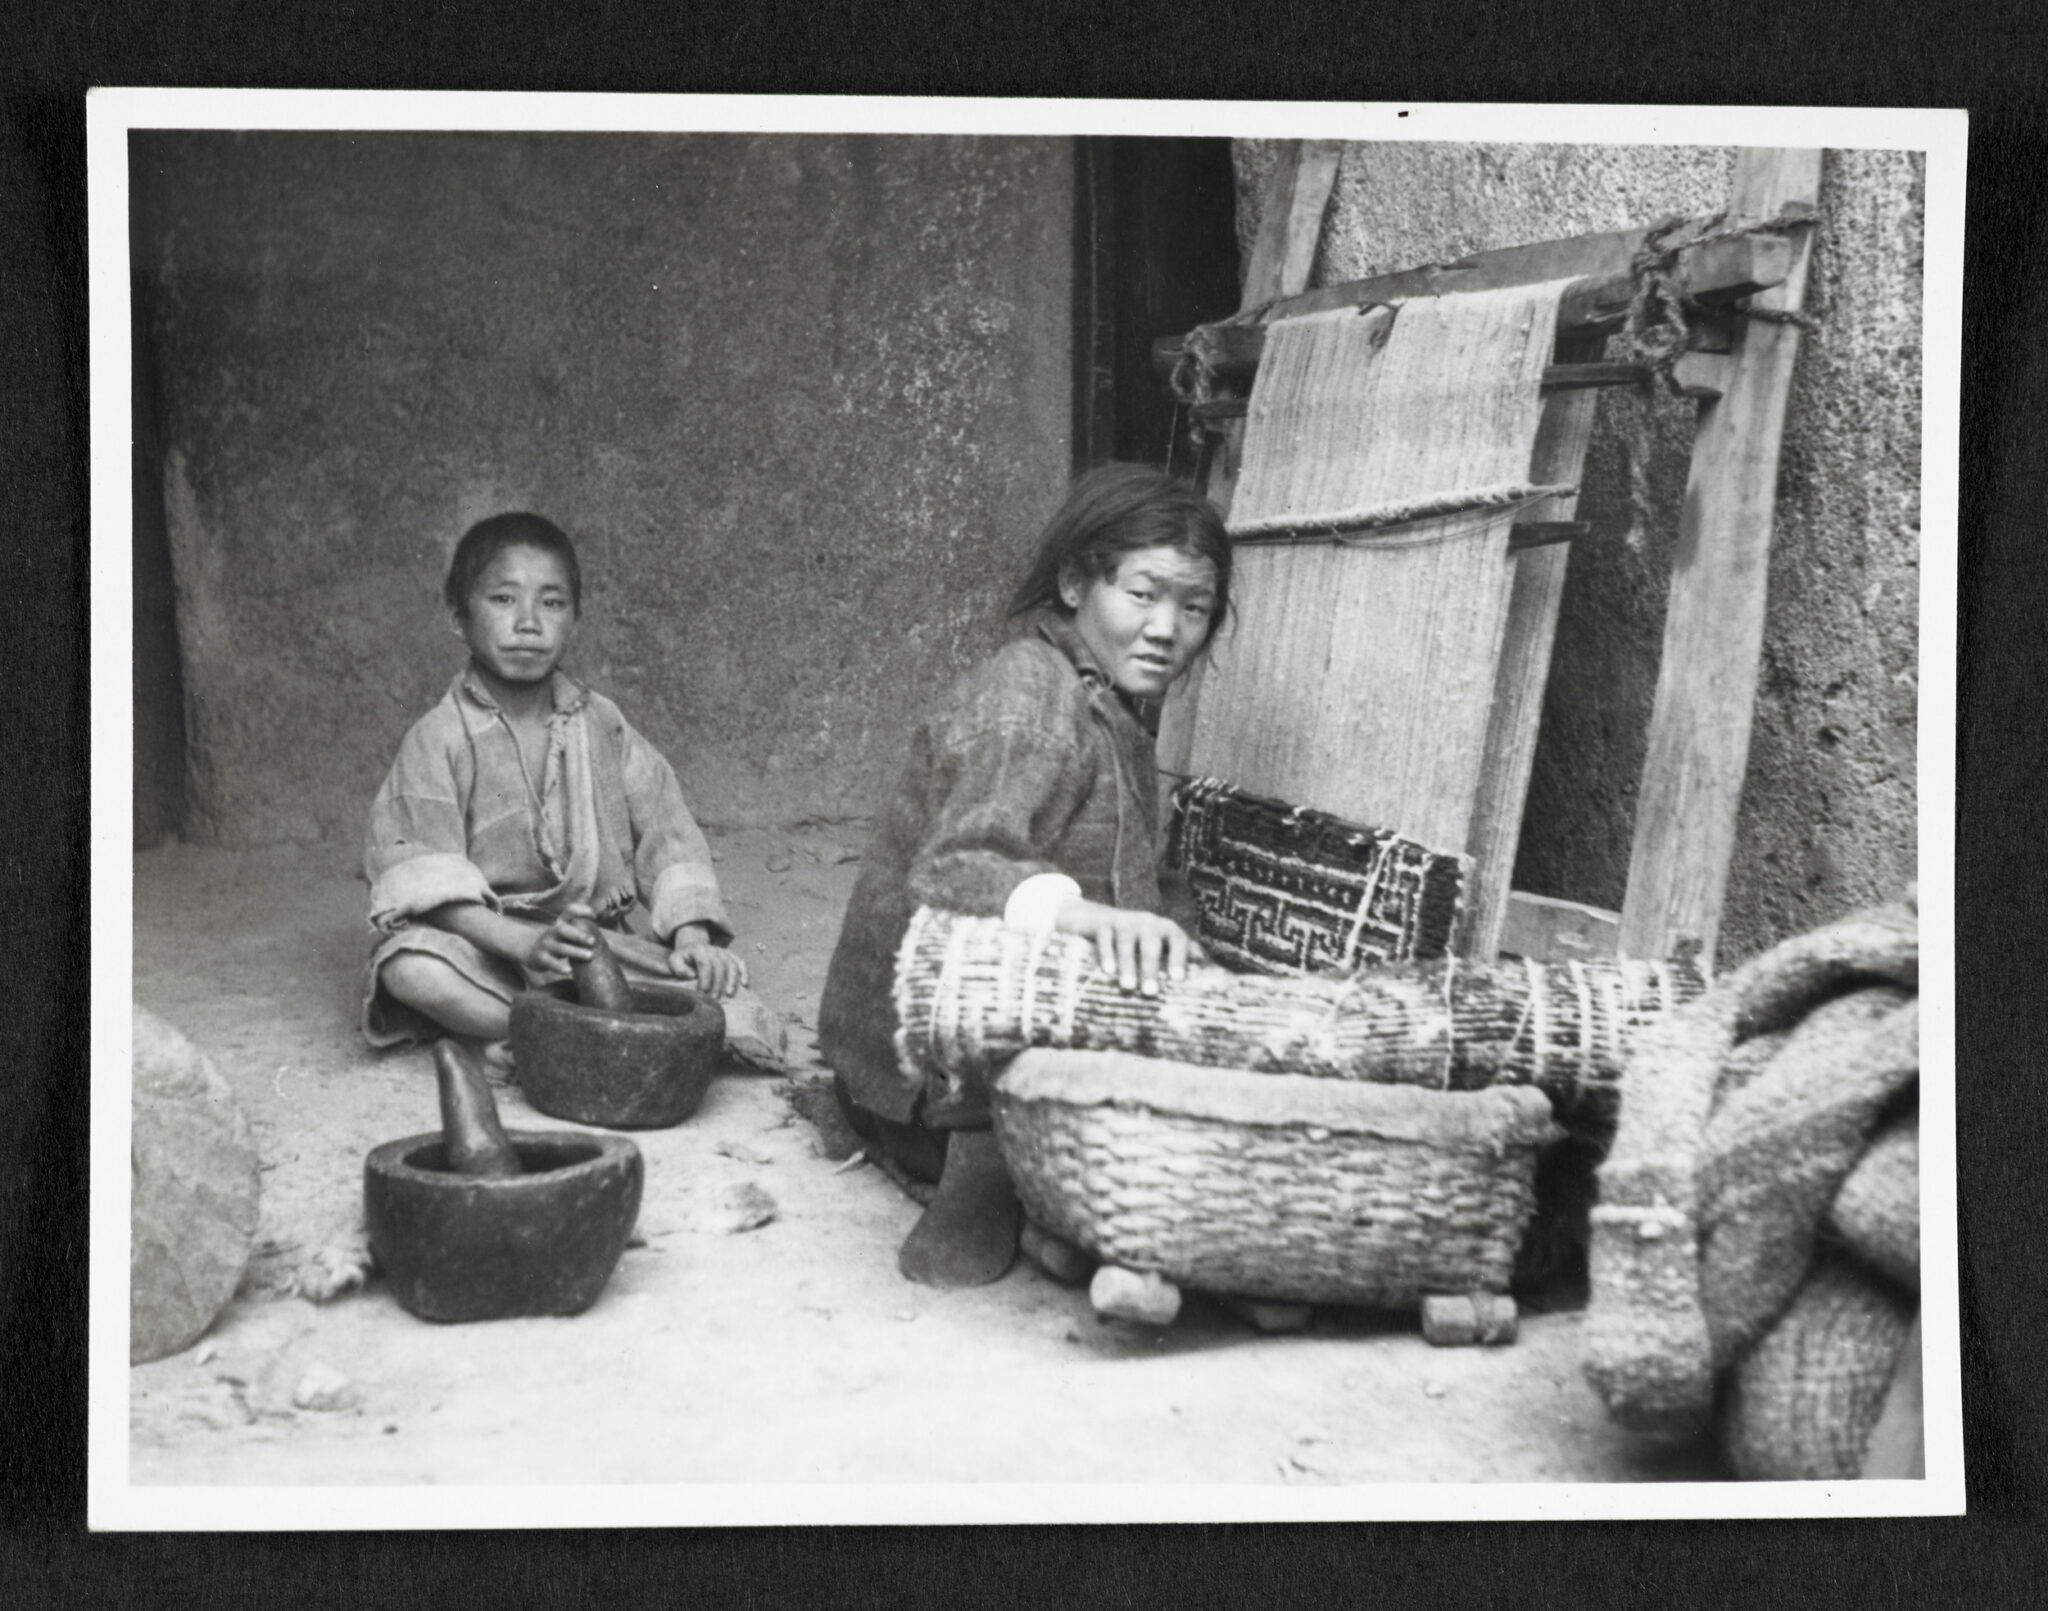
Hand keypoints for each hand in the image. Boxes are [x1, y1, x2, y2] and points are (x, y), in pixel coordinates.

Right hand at [524, 905, 598, 984]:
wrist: (533, 953)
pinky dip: (559, 967)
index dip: (581, 910)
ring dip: (576, 952)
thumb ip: (581, 927)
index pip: (569, 911)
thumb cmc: (558, 942)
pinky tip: (569, 971)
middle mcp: (553, 932)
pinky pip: (551, 963)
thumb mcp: (567, 932)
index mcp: (561, 923)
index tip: (594, 917)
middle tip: (593, 941)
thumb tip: (599, 926)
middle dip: (579, 935)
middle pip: (564, 930)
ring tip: (590, 956)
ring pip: (561, 948)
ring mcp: (546, 945)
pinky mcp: (541, 958)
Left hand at [669, 939, 747, 998]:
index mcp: (699, 950)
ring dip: (732, 980)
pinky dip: (745, 973)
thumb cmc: (683, 959)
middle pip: (719, 966)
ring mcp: (724, 952)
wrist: (693, 948)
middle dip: (717, 984)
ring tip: (729, 994)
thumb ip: (678, 968)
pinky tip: (745, 984)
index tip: (702, 993)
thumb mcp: (674, 960)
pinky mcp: (731, 956)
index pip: (705, 964)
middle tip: (714, 999)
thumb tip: (691, 975)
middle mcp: (713, 949)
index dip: (705, 979)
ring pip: (732, 964)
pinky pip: (741, 962)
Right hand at [1053, 898, 1201, 996]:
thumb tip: (1209, 969)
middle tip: (1151, 992)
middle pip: (1151, 944)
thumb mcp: (1162, 945)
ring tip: (1128, 987)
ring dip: (1128, 964)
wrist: (1103, 920)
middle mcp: (1148, 922)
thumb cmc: (1141, 941)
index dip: (1179, 958)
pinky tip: (1108, 971)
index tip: (1177, 979)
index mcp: (1167, 929)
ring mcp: (1125, 921)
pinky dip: (1107, 954)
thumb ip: (1185, 954)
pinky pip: (1106, 938)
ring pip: (1127, 941)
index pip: (1178, 940)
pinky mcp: (1104, 924)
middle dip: (1151, 968)